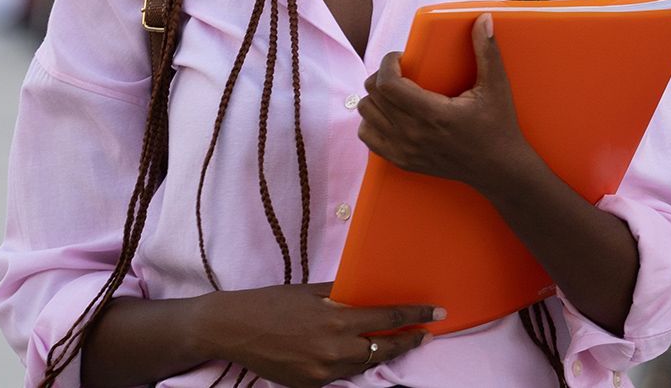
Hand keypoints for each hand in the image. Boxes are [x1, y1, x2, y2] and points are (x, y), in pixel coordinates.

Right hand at [199, 283, 438, 386]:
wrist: (232, 329)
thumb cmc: (271, 302)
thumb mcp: (311, 291)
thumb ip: (343, 295)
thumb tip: (369, 293)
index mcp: (336, 320)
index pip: (388, 319)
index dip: (416, 316)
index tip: (438, 313)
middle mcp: (334, 349)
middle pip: (384, 348)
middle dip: (408, 341)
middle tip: (426, 333)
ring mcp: (322, 372)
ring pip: (365, 364)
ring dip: (384, 353)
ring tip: (401, 342)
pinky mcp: (310, 386)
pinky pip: (342, 375)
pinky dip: (354, 364)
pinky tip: (361, 354)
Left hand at [357, 14, 535, 189]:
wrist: (499, 169)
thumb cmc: (499, 126)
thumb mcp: (497, 86)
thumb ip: (488, 51)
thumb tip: (483, 19)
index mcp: (433, 114)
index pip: (387, 84)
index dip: (387, 63)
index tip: (401, 57)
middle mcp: (414, 135)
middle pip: (373, 96)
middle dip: (382, 76)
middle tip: (401, 71)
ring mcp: (405, 151)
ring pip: (366, 115)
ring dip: (376, 98)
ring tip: (396, 91)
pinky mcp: (402, 162)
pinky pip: (367, 137)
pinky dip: (373, 121)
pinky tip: (392, 113)